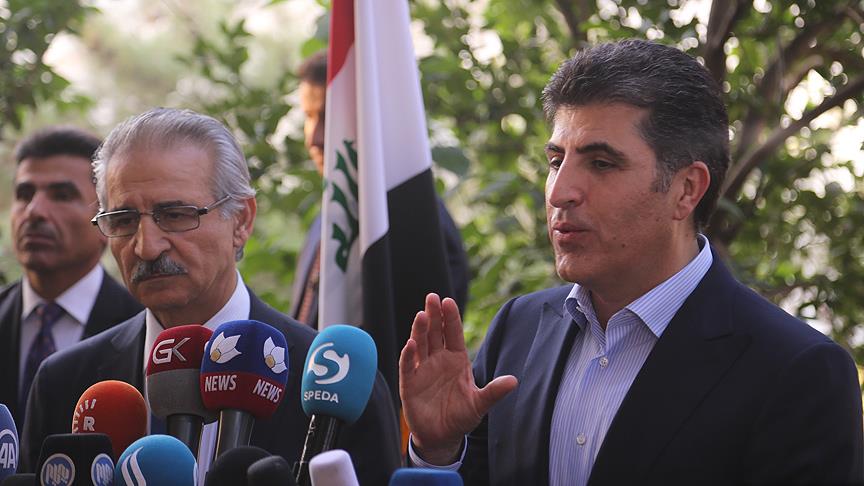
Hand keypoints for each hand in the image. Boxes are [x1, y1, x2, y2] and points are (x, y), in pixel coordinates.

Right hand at [399, 293, 517, 464]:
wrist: (442, 437)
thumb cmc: (461, 416)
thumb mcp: (480, 404)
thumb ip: (494, 392)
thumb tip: (514, 381)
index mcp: (456, 359)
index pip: (453, 333)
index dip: (450, 318)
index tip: (448, 301)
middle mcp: (438, 360)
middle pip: (435, 333)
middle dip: (433, 315)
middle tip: (432, 297)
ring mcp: (423, 370)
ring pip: (420, 344)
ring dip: (420, 330)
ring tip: (421, 315)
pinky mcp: (410, 384)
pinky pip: (408, 366)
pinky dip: (408, 355)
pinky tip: (411, 344)